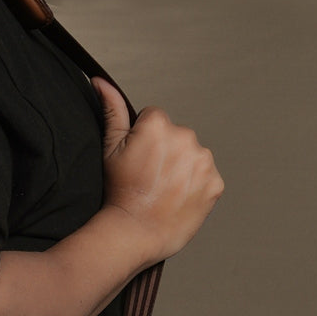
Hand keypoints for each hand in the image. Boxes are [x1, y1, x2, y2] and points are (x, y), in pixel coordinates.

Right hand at [93, 77, 223, 265]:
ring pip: (193, 157)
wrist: (133, 234)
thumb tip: (101, 81)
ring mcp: (203, 161)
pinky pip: (207, 179)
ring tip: (164, 192)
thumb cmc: (118, 193)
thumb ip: (112, 110)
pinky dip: (196, 188)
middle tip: (150, 180)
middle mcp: (185, 136)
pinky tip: (179, 200)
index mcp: (159, 124)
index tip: (139, 162)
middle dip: (167, 154)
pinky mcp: (215, 184)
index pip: (156, 121)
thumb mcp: (109, 149)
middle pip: (177, 138)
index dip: (144, 142)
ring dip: (183, 170)